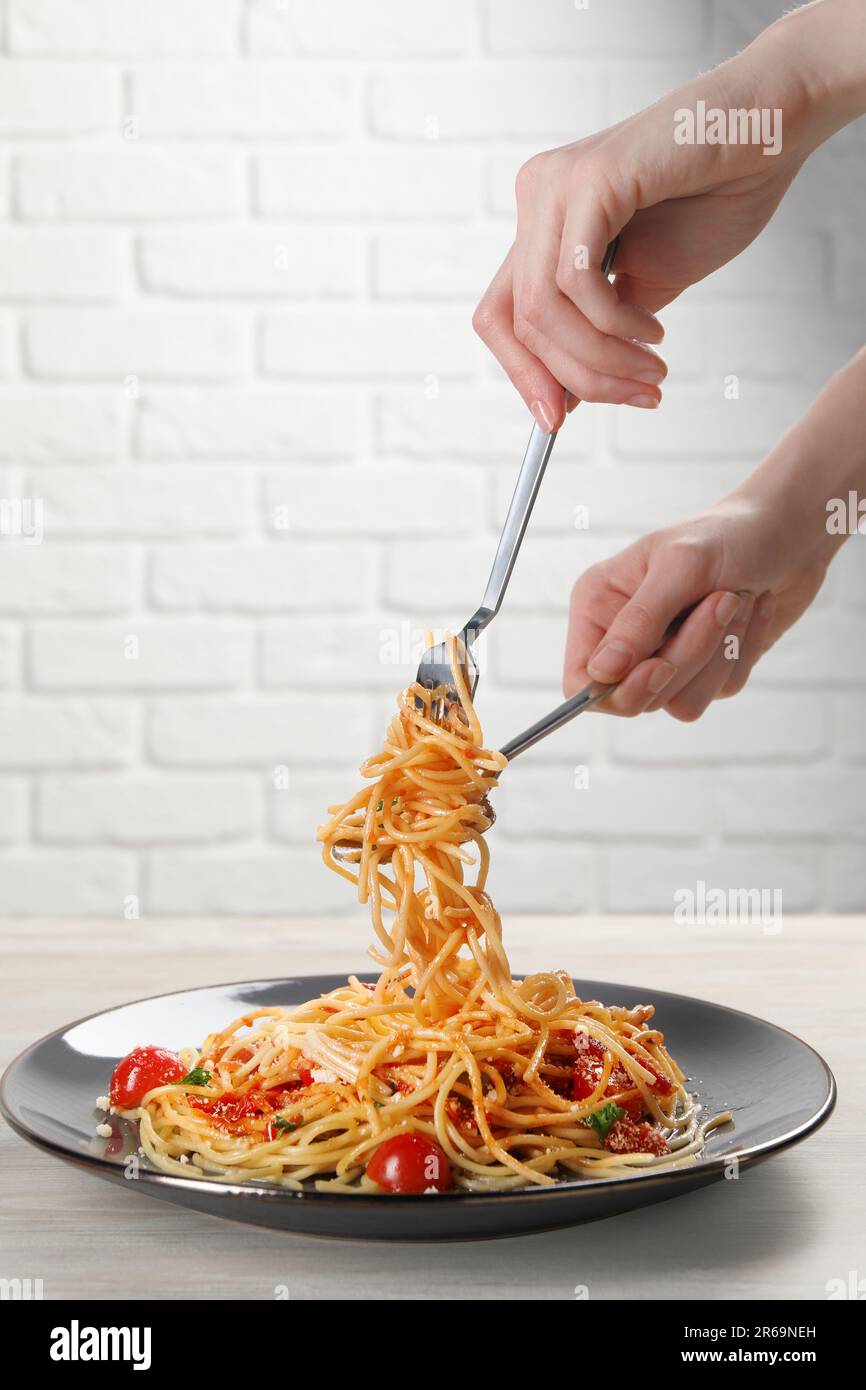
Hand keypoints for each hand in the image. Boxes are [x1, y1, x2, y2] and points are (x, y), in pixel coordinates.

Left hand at [473, 0, 865, 428]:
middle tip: (634, 399)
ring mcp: (555, 184)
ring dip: (601, 359)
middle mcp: (536, 198)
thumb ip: (600, 334)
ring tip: (653, 374)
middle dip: (575, 378)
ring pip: (542, 309)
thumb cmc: (714, 197)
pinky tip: (654, 332)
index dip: (523, 376)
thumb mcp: (645, 288)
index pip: (500, 316)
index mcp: (542, 223)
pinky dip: (615, 323)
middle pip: (517, 322)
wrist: (766, 131)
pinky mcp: (588, 179)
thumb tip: (568, 397)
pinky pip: (576, 281)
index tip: (556, 423)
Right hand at [563, 495, 830, 720]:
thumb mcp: (681, 565)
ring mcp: (665, 657)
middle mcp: (626, 638)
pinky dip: (742, 654)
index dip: (613, 689)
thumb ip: (639, 620)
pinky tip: (749, 612)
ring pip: (680, 701)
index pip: (580, 680)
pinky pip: (717, 692)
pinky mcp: (704, 670)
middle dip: (685, 658)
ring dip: (719, 655)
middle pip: (635, 697)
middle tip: (720, 604)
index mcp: (600, 606)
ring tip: (735, 600)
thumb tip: (602, 671)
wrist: (787, 533)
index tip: (658, 667)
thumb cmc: (728, 534)